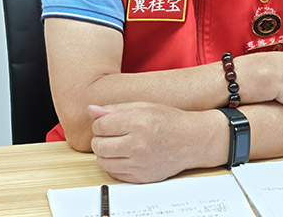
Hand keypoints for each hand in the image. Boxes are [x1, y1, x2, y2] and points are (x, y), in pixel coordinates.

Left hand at [88, 102, 210, 182]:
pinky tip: (124, 155)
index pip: (100, 125)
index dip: (100, 123)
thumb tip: (91, 109)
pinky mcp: (141, 177)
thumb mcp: (144, 106)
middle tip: (110, 134)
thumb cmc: (169, 121)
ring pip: (103, 162)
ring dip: (105, 153)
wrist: (191, 140)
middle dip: (99, 138)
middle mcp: (138, 144)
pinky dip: (114, 165)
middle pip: (98, 145)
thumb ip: (115, 108)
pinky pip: (114, 174)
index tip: (107, 123)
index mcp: (138, 122)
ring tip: (117, 145)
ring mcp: (140, 163)